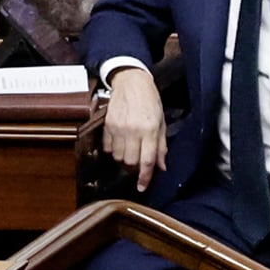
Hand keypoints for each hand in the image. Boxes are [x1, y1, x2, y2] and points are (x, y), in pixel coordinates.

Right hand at [101, 68, 166, 190]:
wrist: (131, 83)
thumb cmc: (150, 101)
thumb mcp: (161, 121)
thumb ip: (161, 145)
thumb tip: (161, 166)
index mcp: (150, 129)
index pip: (147, 159)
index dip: (145, 177)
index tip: (141, 187)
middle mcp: (133, 130)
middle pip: (130, 161)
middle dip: (134, 165)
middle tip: (138, 158)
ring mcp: (118, 129)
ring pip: (118, 157)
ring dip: (124, 157)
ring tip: (129, 147)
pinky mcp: (107, 126)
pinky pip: (108, 148)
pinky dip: (114, 150)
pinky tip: (120, 141)